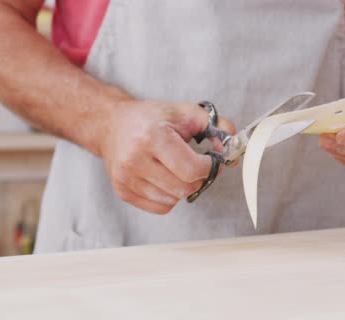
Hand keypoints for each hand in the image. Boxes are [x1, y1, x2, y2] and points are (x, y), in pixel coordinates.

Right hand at [99, 99, 235, 213]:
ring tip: (175, 168)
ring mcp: (127, 177)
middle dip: (198, 178)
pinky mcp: (123, 191)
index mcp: (152, 136)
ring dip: (183, 188)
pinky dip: (170, 197)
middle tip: (196, 165)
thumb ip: (217, 128)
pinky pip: (161, 208)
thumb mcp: (186, 113)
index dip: (208, 168)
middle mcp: (135, 159)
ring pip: (174, 200)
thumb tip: (232, 154)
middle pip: (184, 188)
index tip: (209, 160)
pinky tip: (164, 178)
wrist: (112, 125)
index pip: (191, 169)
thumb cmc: (151, 118)